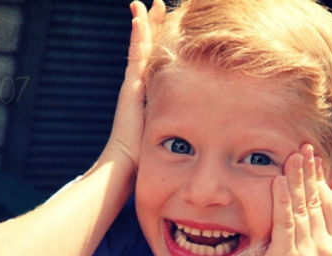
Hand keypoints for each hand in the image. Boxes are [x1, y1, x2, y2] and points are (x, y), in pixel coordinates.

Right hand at [104, 0, 165, 167]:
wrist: (126, 164)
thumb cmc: (146, 159)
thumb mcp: (167, 137)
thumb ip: (179, 129)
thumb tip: (205, 135)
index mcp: (149, 95)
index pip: (155, 63)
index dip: (160, 44)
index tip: (169, 27)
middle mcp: (139, 87)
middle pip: (146, 49)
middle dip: (151, 27)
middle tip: (155, 6)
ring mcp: (133, 85)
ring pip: (139, 48)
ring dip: (142, 24)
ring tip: (143, 4)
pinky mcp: (130, 86)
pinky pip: (136, 55)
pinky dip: (138, 35)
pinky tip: (139, 17)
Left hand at [235, 144, 331, 255]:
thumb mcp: (309, 246)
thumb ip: (322, 221)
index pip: (330, 204)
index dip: (322, 179)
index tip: (314, 158)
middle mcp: (327, 251)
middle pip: (317, 202)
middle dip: (310, 172)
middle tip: (305, 147)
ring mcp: (309, 255)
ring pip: (302, 208)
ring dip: (297, 179)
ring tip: (293, 156)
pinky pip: (284, 221)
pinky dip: (281, 199)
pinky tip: (278, 180)